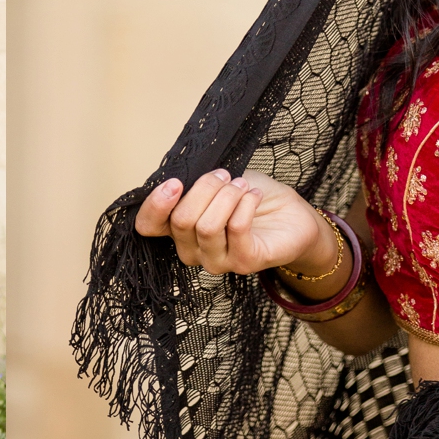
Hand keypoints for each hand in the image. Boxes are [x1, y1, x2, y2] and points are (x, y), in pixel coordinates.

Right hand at [133, 168, 331, 277]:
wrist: (292, 215)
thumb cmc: (251, 197)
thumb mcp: (219, 181)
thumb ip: (195, 182)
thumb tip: (182, 175)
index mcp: (178, 229)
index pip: (147, 226)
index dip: (155, 204)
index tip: (175, 182)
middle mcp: (192, 250)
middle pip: (182, 220)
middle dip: (206, 188)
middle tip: (226, 176)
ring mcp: (216, 261)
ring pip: (207, 226)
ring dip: (227, 196)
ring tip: (243, 187)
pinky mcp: (243, 263)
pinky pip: (236, 229)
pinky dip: (245, 204)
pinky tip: (254, 196)